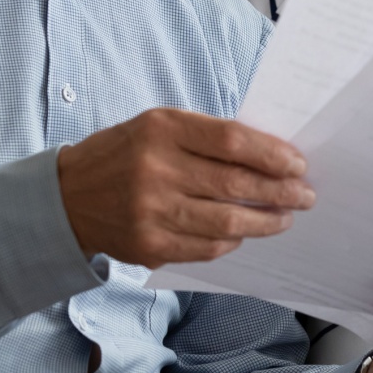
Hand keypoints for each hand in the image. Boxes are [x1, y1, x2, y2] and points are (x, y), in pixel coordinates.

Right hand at [56, 108, 314, 267]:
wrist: (67, 196)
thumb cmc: (124, 153)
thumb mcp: (159, 125)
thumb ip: (207, 137)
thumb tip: (270, 156)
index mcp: (163, 129)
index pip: (233, 141)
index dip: (273, 154)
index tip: (298, 164)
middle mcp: (156, 169)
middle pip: (236, 184)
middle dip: (281, 191)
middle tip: (305, 194)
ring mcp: (152, 211)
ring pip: (227, 221)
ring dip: (266, 221)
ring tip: (285, 217)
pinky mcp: (149, 245)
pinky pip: (206, 247)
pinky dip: (232, 240)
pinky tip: (245, 233)